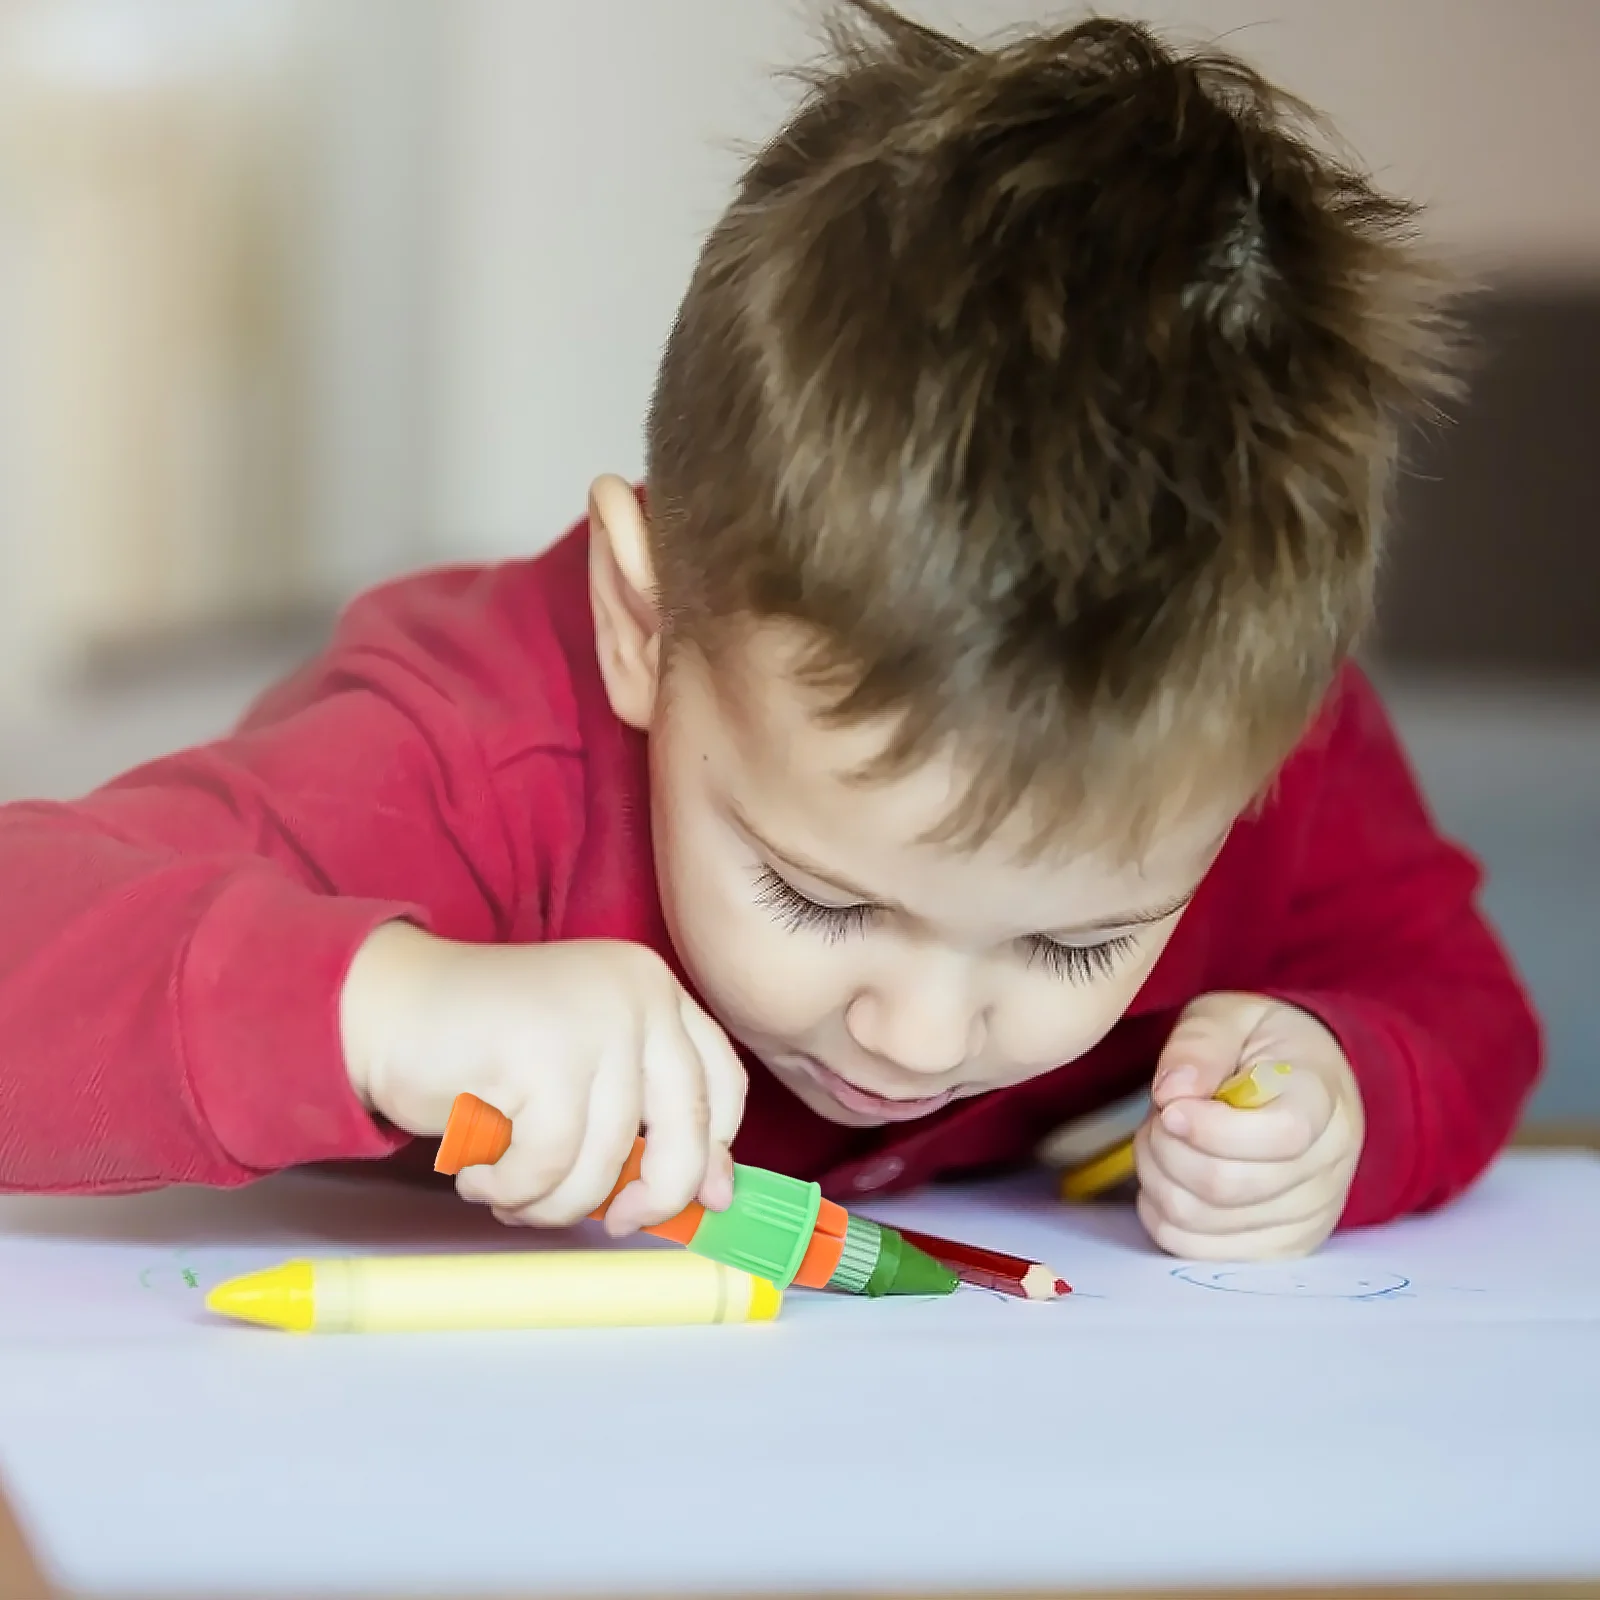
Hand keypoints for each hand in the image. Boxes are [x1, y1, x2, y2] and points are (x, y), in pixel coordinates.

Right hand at [339, 923, 745, 1233]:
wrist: (387, 1007)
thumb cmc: (486, 1050)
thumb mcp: (583, 1068)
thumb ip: (642, 1111)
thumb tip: (711, 1192)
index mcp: (653, 990)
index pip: (722, 1078)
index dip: (718, 1148)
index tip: (707, 1199)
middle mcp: (635, 995)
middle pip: (687, 1124)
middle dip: (658, 1194)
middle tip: (618, 1223)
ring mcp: (591, 1020)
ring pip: (607, 1159)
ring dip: (553, 1200)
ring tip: (506, 1188)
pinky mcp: (540, 1054)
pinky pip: (546, 1164)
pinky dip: (510, 1189)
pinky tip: (477, 1172)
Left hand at [1134, 992, 1364, 1259]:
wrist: (1305, 1079)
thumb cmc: (1261, 1044)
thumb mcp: (1229, 1017)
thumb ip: (1200, 1044)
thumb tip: (1172, 1093)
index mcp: (1323, 1100)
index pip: (1282, 1135)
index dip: (1211, 1128)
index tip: (1170, 1105)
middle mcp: (1328, 1165)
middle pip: (1229, 1185)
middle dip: (1167, 1148)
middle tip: (1160, 1116)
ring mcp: (1308, 1214)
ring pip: (1205, 1221)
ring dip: (1159, 1178)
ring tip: (1165, 1140)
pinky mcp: (1279, 1246)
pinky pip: (1199, 1250)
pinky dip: (1164, 1214)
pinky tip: (1169, 1177)